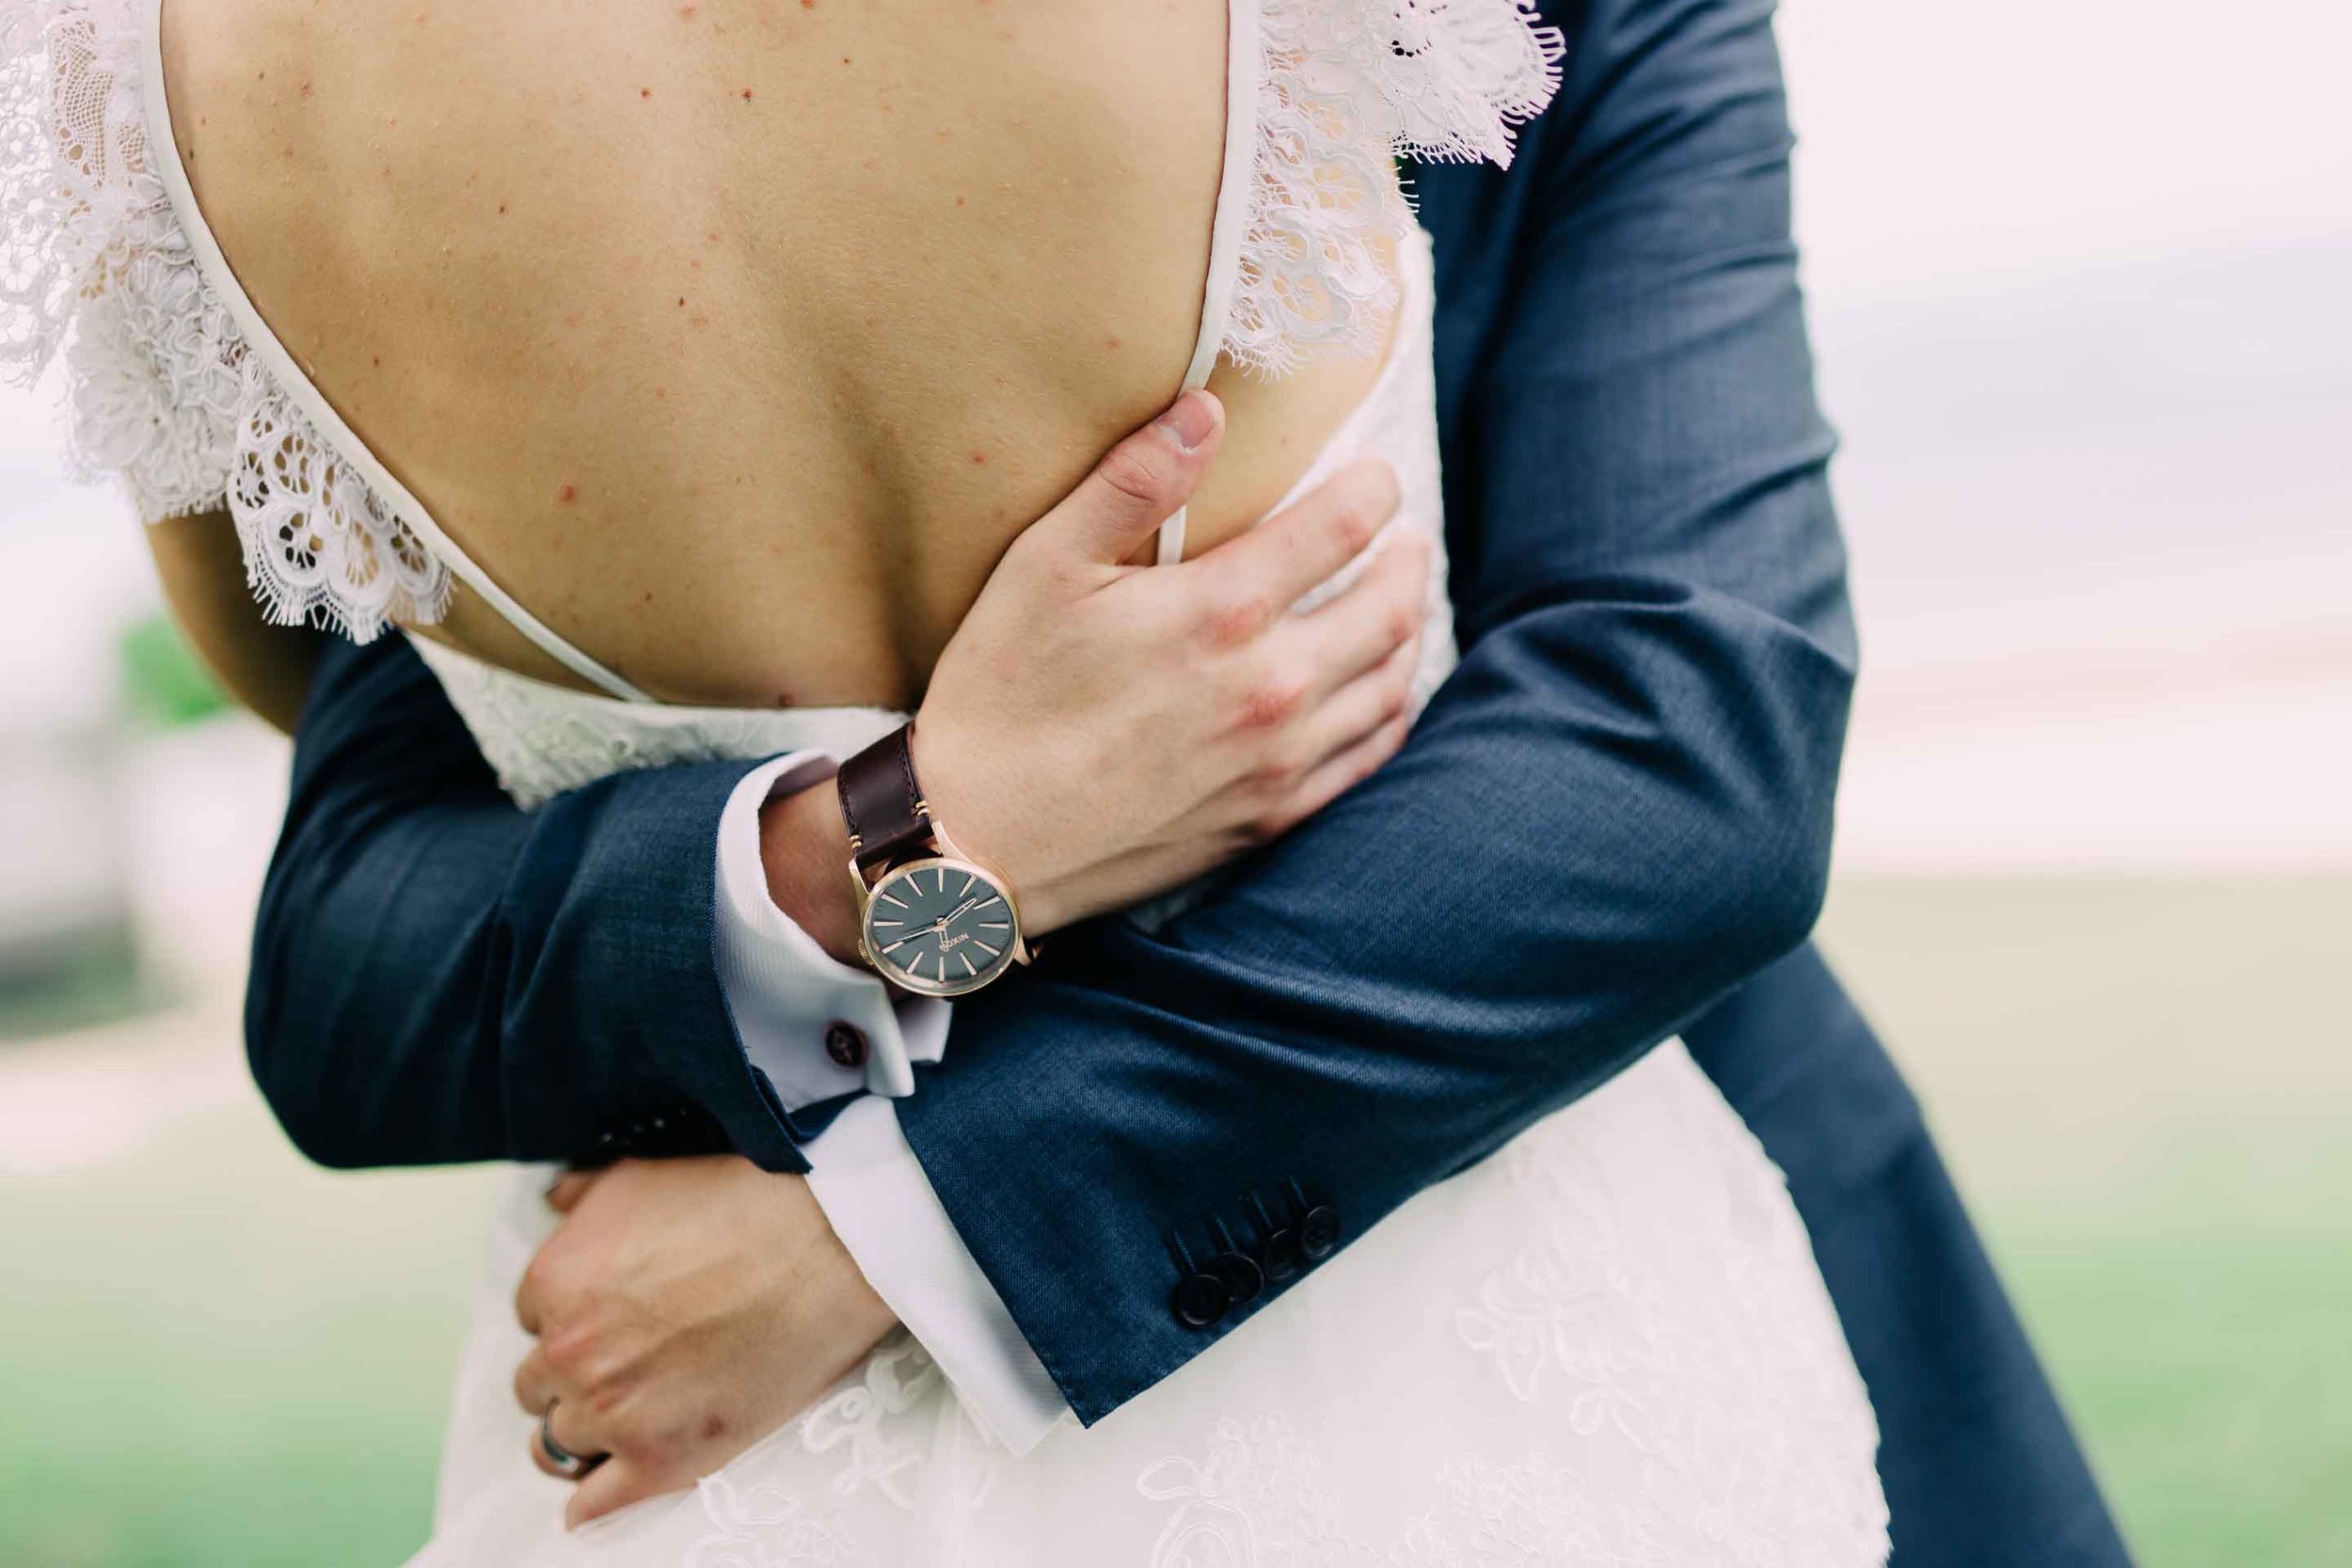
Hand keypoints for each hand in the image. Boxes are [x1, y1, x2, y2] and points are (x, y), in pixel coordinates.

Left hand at [512, 1157, 895, 1526]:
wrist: (828, 1246)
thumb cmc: (743, 1203)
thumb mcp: (642, 1176)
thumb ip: (582, 1192)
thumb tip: (555, 1200)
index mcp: (554, 1283)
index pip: (532, 1320)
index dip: (575, 1319)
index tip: (614, 1319)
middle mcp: (568, 1352)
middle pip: (538, 1386)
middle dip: (575, 1375)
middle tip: (630, 1363)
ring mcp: (611, 1412)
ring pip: (557, 1445)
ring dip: (586, 1433)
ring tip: (628, 1420)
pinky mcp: (658, 1461)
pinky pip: (593, 1505)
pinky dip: (594, 1501)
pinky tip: (611, 1485)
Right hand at [914, 388, 1427, 931]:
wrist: (979, 840)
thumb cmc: (1000, 693)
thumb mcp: (1044, 567)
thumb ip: (1130, 482)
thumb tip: (1205, 408)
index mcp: (1221, 611)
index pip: (1346, 525)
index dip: (1374, 486)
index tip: (1375, 475)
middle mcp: (1271, 688)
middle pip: (1389, 607)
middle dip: (1408, 559)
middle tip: (1404, 536)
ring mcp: (1278, 761)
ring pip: (1389, 685)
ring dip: (1408, 633)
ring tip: (1400, 602)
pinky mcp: (1268, 818)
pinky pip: (1366, 758)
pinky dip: (1388, 712)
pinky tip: (1379, 692)